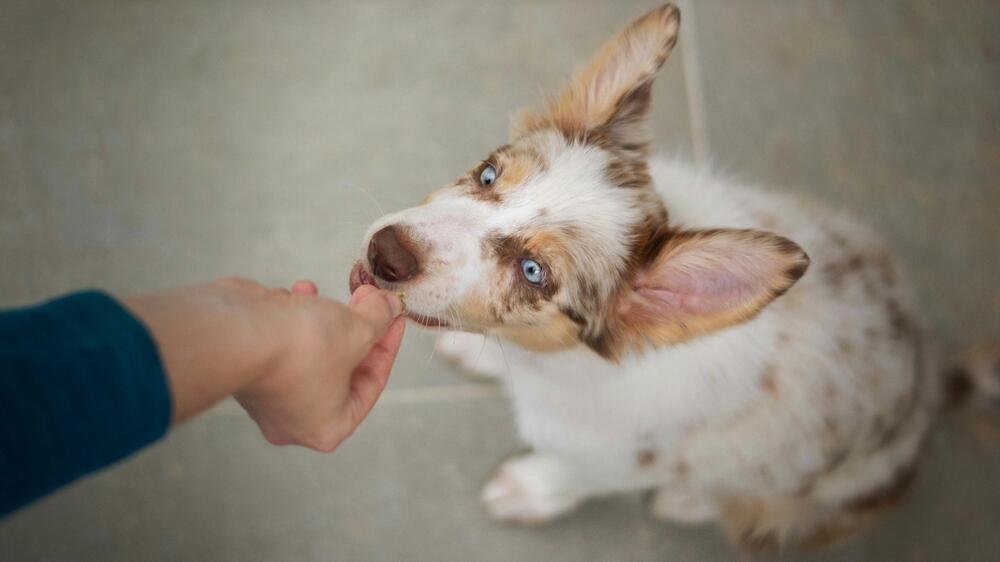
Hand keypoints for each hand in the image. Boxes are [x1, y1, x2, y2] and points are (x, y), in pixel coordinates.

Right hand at [234, 281, 405, 450]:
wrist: (235, 331)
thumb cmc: (300, 347)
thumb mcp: (357, 330)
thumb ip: (379, 318)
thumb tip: (388, 306)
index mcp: (327, 426)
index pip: (370, 387)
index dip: (387, 346)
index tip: (393, 318)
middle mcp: (293, 418)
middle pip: (340, 368)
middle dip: (354, 327)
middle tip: (366, 300)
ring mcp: (267, 394)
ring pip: (309, 350)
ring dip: (319, 316)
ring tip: (321, 293)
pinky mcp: (247, 366)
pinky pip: (280, 341)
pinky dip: (290, 315)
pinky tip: (293, 294)